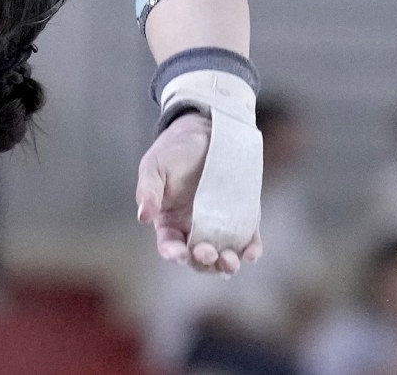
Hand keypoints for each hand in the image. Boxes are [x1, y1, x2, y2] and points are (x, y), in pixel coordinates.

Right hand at [136, 112, 261, 275]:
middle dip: (202, 261)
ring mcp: (220, 226)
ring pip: (222, 256)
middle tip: (206, 252)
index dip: (174, 253)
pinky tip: (252, 252)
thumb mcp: (154, 166)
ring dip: (226, 264)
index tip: (180, 254)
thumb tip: (144, 217)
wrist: (205, 130)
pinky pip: (248, 241)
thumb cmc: (174, 150)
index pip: (170, 246)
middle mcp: (194, 229)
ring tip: (229, 260)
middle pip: (198, 258)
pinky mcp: (243, 218)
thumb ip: (148, 191)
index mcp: (170, 222)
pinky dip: (251, 251)